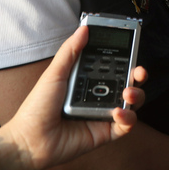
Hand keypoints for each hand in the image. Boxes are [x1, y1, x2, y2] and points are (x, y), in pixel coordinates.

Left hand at [2, 25, 146, 169]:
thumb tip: (84, 28)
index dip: (126, 58)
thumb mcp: (54, 74)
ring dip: (136, 95)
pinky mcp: (106, 132)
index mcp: (89, 80)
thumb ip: (71, 51)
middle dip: (138, 76)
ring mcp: (104, 114)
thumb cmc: (37, 108)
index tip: (133, 49)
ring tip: (127, 93)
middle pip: (129, 82)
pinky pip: (126, 125)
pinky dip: (128, 118)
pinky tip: (117, 113)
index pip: (114, 66)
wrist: (29, 141)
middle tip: (139, 72)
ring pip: (132, 102)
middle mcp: (99, 96)